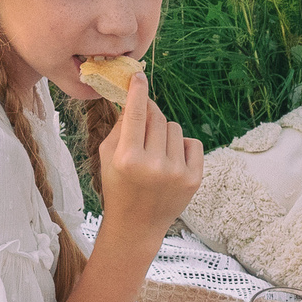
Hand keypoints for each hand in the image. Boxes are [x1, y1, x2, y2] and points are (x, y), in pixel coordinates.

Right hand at [95, 72, 203, 236]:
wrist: (136, 225)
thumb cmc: (118, 186)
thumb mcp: (107, 156)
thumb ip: (120, 127)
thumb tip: (135, 98)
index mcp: (127, 158)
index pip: (134, 114)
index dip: (137, 91)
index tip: (138, 76)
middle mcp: (153, 165)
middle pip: (157, 118)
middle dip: (150, 116)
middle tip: (143, 127)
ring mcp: (176, 173)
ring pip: (175, 129)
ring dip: (165, 134)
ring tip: (156, 154)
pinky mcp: (194, 179)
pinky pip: (193, 143)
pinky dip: (182, 147)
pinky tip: (171, 162)